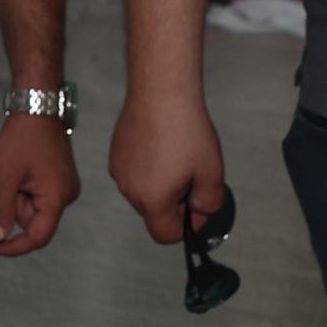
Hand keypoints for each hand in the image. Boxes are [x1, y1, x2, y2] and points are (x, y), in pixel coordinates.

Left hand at [0, 111, 78, 255]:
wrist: (37, 107)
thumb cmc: (22, 139)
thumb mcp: (5, 175)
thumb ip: (2, 210)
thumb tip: (0, 238)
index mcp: (58, 197)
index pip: (38, 236)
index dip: (16, 247)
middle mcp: (68, 195)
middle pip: (36, 220)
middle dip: (16, 207)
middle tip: (5, 182)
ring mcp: (66, 186)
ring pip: (36, 208)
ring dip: (20, 197)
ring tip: (14, 171)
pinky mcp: (61, 178)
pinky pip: (40, 196)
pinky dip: (26, 189)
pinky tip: (21, 170)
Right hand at [107, 89, 226, 243]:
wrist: (160, 91)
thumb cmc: (188, 133)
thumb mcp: (211, 172)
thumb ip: (209, 202)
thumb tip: (199, 213)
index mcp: (152, 201)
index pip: (165, 235)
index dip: (186, 226)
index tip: (198, 202)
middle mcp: (129, 191)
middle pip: (154, 212)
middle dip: (174, 202)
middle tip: (191, 172)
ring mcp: (118, 171)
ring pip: (143, 191)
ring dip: (160, 184)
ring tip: (176, 154)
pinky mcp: (115, 152)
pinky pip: (134, 172)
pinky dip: (148, 167)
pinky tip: (160, 143)